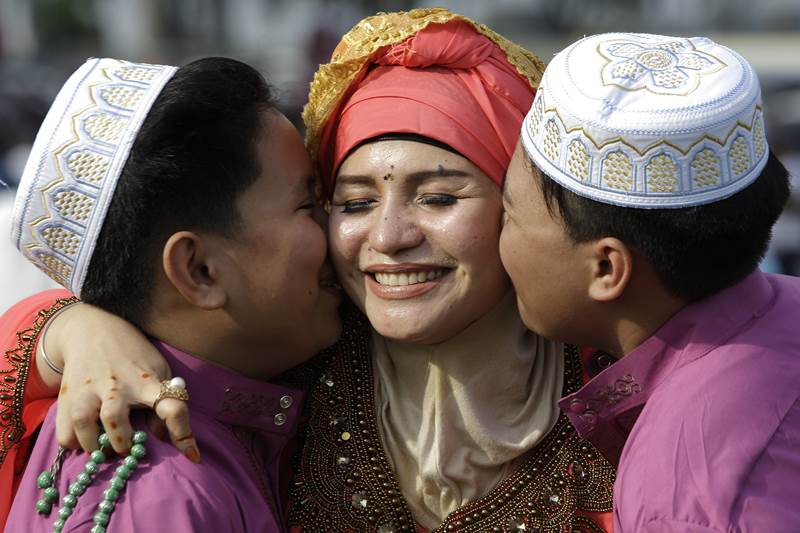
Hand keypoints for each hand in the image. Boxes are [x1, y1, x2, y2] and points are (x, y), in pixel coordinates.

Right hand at [43, 303, 199, 461]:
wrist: (93, 329)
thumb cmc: (134, 355)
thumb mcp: (157, 369)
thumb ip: (163, 401)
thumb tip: (164, 437)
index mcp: (148, 380)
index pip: (172, 406)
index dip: (183, 433)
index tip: (192, 455)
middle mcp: (117, 385)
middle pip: (115, 419)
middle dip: (122, 442)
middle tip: (127, 449)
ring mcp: (89, 389)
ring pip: (83, 423)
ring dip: (94, 445)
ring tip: (103, 448)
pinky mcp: (67, 395)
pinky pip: (65, 430)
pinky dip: (73, 443)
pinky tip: (84, 442)